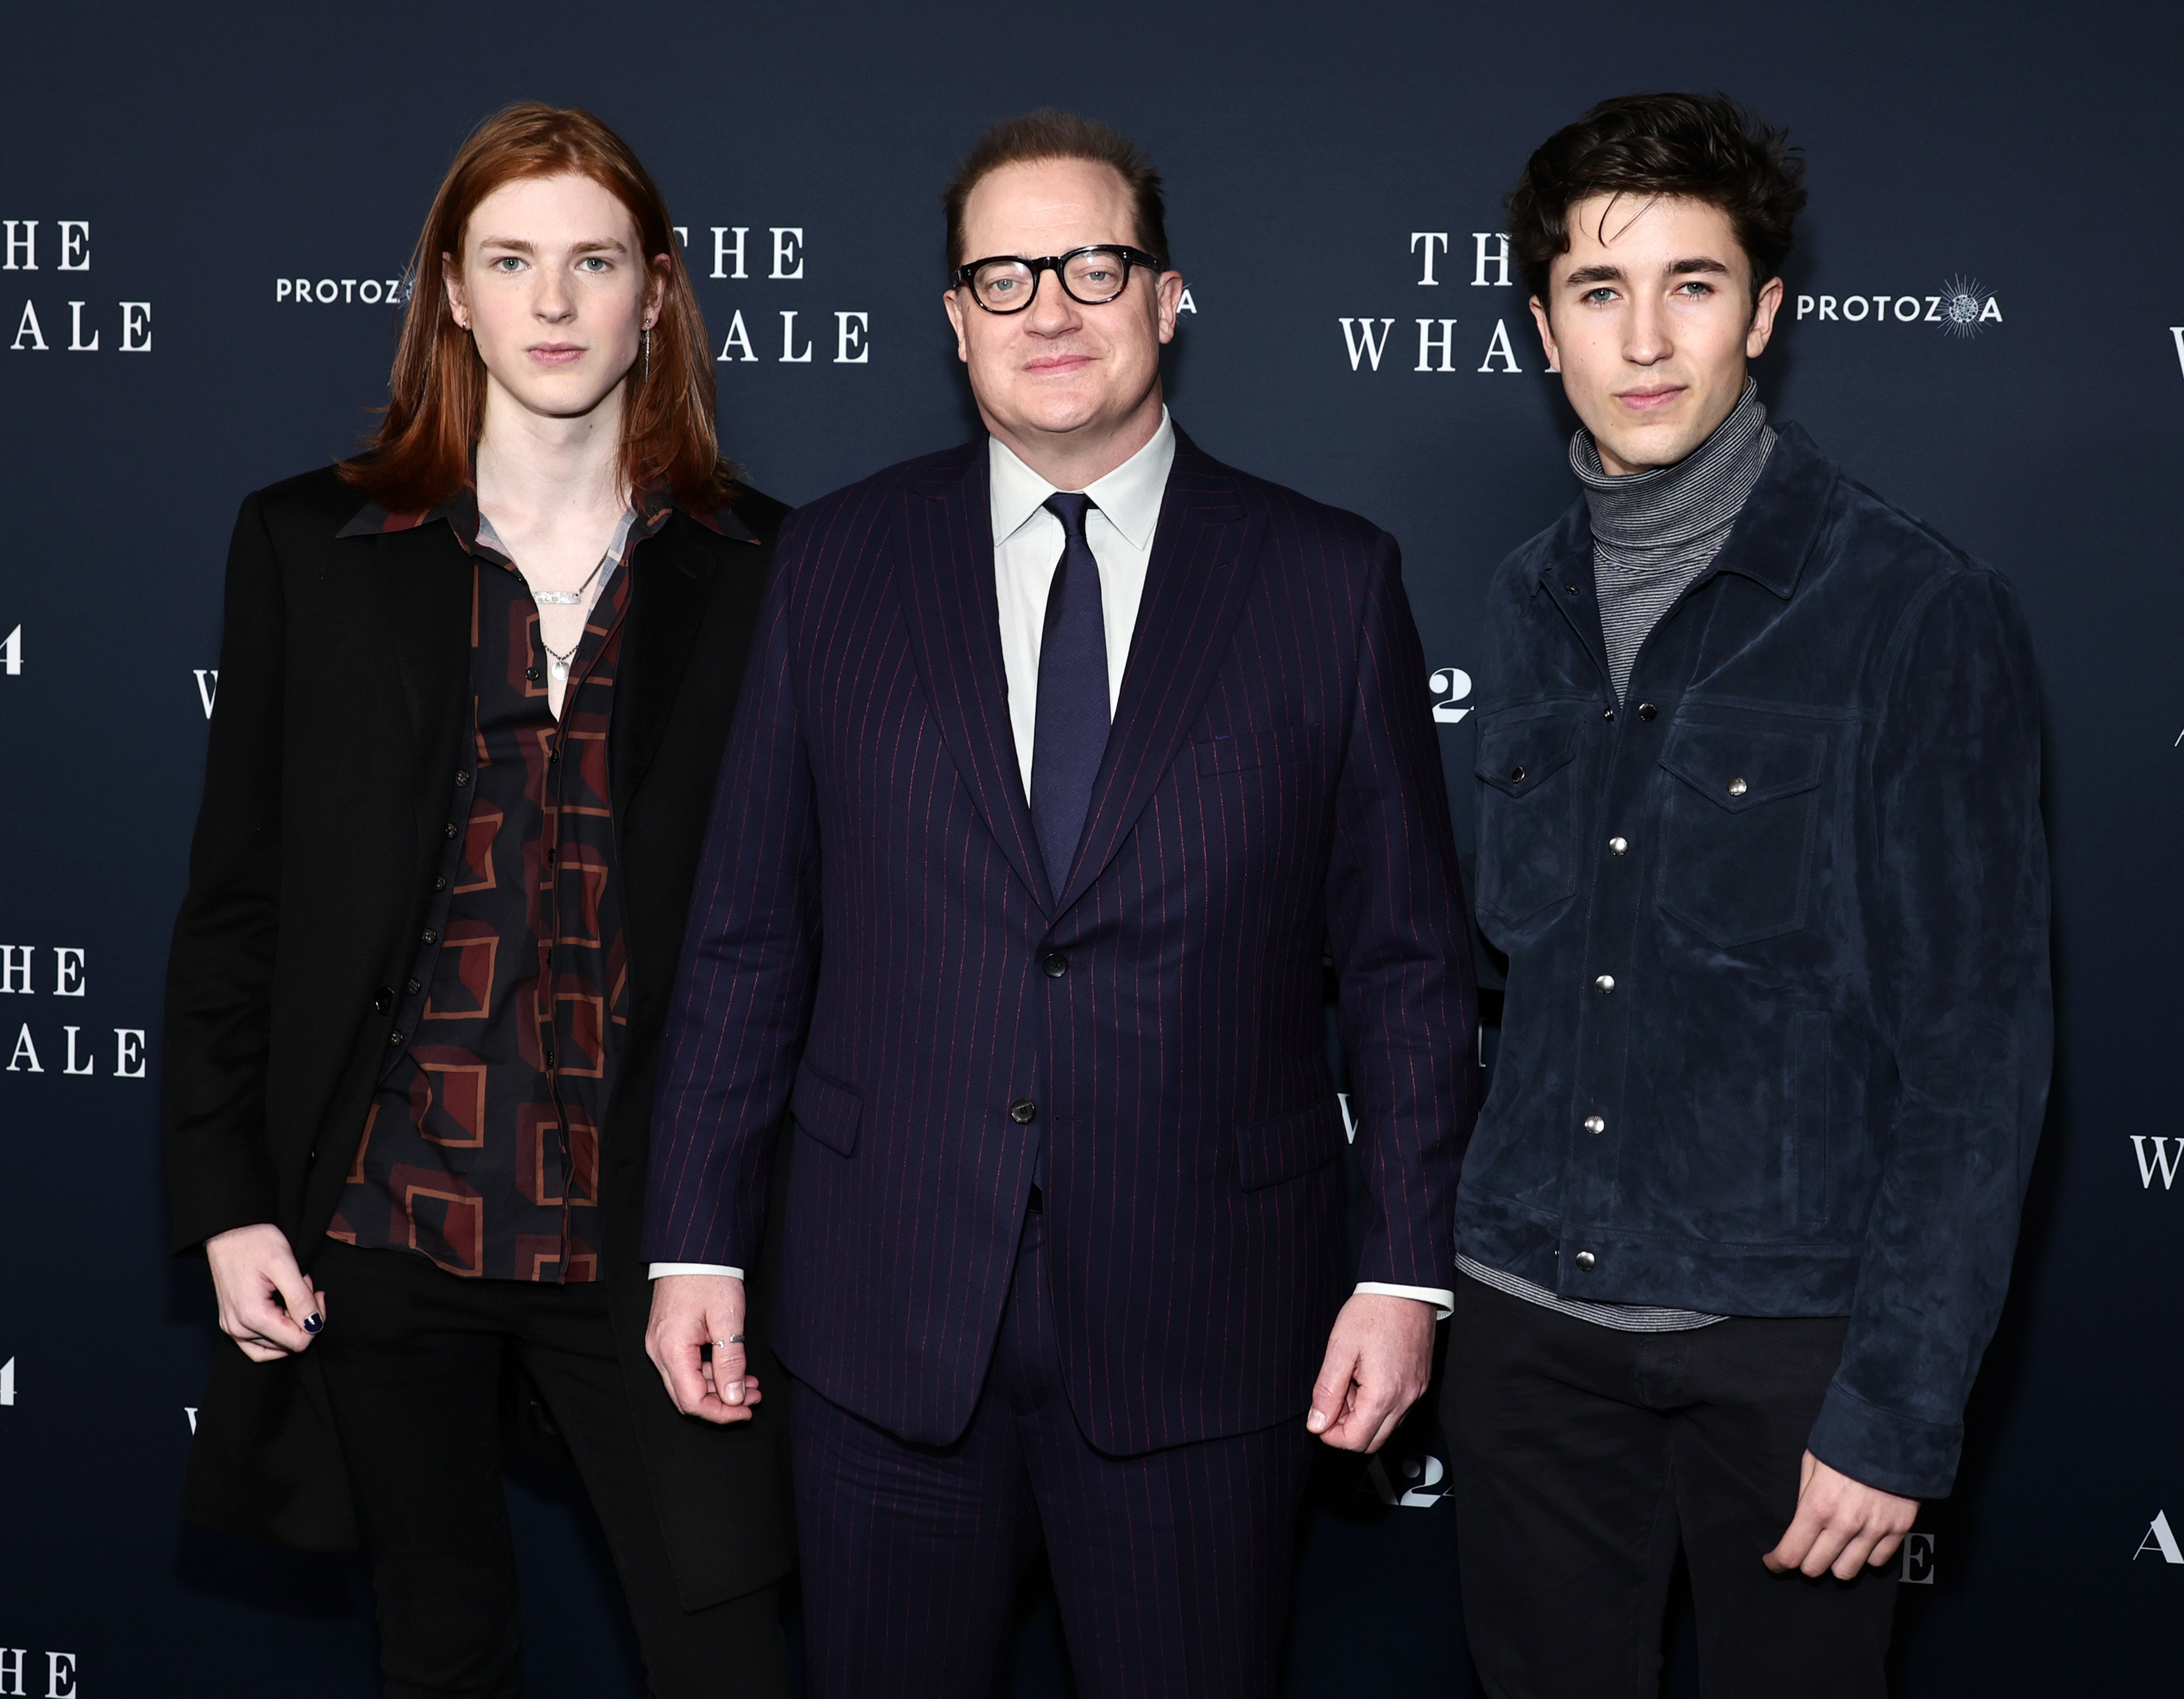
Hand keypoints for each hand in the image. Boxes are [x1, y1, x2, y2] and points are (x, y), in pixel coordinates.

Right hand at [204, 1223, 325, 1360]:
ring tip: (290, 1291)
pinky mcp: (232, 1322)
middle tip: (302, 1286)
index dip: (316, 1320)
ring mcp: (232, 1328)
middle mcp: (238, 1329)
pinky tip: (281, 1305)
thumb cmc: (254, 1242)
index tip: (316, 1293)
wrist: (228, 1231)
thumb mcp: (284, 1265)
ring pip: (275, 1344)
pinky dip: (276, 1327)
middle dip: (303, 1316)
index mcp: (252, 1316)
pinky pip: (259, 1342)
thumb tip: (315, 1326)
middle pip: (288, 1343)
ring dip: (290, 1321)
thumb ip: (300, 1298)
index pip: (297, 1342)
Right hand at [646, 1274, 764, 1424]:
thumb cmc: (709, 1277)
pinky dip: (711, 1373)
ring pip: (688, 1384)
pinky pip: (686, 1367)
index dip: (721, 1413)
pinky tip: (734, 1369)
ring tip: (751, 1383)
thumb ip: (730, 1361)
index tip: (747, 1409)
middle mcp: (658, 1352)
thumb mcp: (727, 1318)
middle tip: (754, 1397)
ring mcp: (660, 1345)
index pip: (692, 1401)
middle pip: (687, 1398)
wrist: (692, 1250)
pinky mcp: (667, 1339)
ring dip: (719, 1388)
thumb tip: (733, 1398)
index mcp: (671, 1349)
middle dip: (722, 1403)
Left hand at [1305, 1292, 1434, 1452]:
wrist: (1405, 1288)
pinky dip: (1378, 1404)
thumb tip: (1316, 1424)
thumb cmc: (1372, 1311)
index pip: (1356, 1441)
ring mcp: (1416, 1392)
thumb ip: (1327, 1391)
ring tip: (1350, 1381)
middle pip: (1372, 1441)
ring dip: (1362, 1416)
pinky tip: (1366, 1378)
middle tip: (1333, 1397)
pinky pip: (1398, 1409)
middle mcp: (1406, 1399)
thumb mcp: (1340, 1349)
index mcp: (1384, 1394)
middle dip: (1347, 1428)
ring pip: (1386, 1427)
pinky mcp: (1420, 1383)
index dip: (1331, 1435)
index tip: (1319, 1416)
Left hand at [1764, 1450, 1918, 1579]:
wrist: (1892, 1430)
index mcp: (1817, 1505)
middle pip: (1816, 1568)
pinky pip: (1877, 1561)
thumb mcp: (1812, 1463)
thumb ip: (1805, 1497)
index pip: (1791, 1553)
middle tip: (1805, 1550)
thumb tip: (1802, 1524)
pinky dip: (1866, 1556)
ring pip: (1847, 1572)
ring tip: (1834, 1547)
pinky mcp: (1900, 1529)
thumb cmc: (1845, 1443)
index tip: (1773, 1561)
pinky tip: (1861, 1541)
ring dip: (1836, 1563)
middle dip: (1805, 1562)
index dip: (1777, 1562)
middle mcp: (1845, 1524)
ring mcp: (1875, 1529)